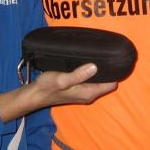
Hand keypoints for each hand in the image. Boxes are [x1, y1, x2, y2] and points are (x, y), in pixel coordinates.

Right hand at [0, 63, 115, 121]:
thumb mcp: (62, 80)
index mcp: (88, 93)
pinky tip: (87, 63)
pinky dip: (91, 72)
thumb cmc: (47, 87)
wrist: (35, 94)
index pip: (111, 84)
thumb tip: (95, 67)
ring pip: (98, 81)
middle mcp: (89, 94)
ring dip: (99, 71)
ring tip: (98, 56)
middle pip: (106, 82)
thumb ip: (78, 75)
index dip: (114, 73)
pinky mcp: (78, 88)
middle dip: (107, 70)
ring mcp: (83, 92)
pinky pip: (90, 80)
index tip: (113, 60)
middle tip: (105, 54)